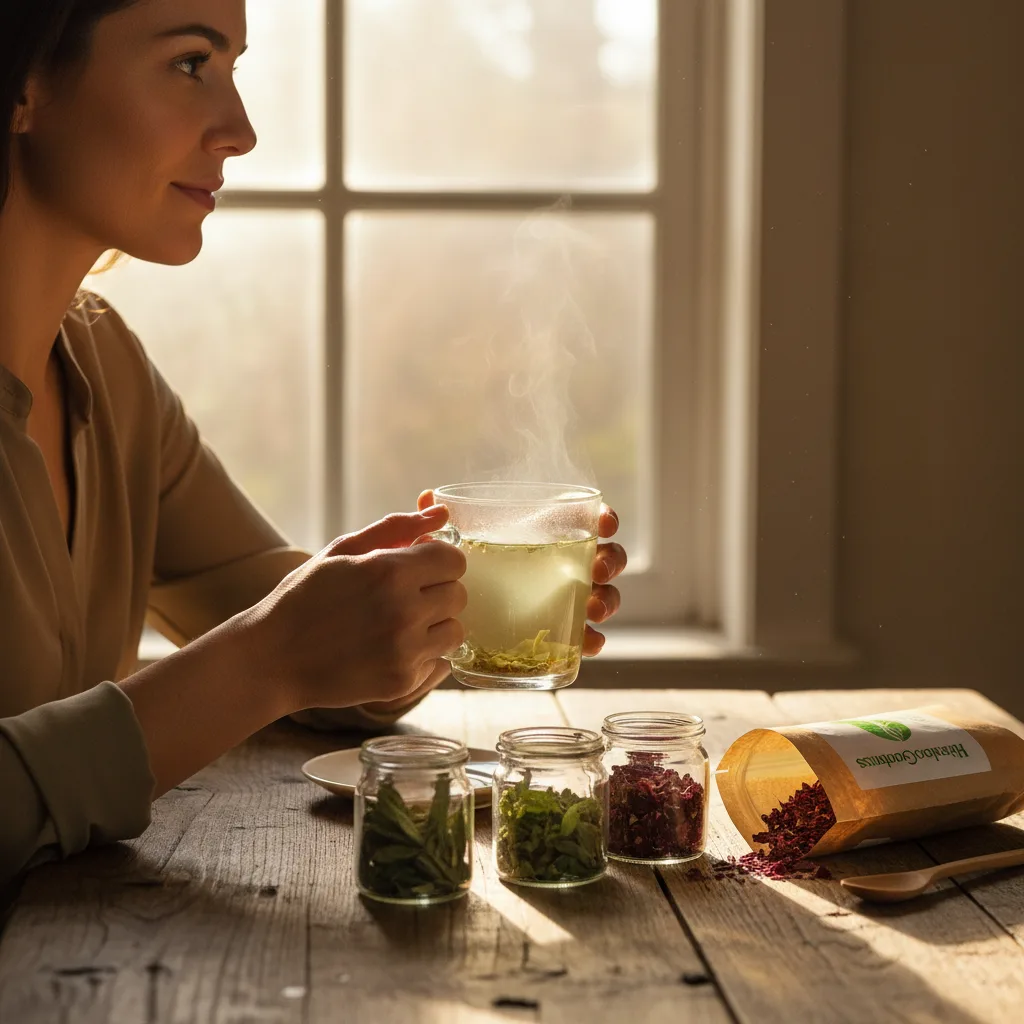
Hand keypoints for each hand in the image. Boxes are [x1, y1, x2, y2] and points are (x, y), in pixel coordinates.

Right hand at [239, 507, 467, 712]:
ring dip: (435, 625)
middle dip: (437, 590)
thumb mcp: (342, 551)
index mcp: (389, 572)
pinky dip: (424, 655)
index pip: (453, 559)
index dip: (438, 560)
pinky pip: (440, 663)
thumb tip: (441, 512)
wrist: (271, 659)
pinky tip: (393, 649)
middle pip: (458, 594)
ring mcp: (404, 651)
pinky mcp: (401, 682)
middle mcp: (403, 611)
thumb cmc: (305, 597)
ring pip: (455, 630)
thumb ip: (396, 528)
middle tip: (405, 596)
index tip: (420, 566)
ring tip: (401, 624)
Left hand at [416, 490, 625, 656]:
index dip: (604, 518)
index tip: (604, 524)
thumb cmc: (459, 568)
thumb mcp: (446, 545)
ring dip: (607, 601)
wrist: (447, 618)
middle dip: (610, 562)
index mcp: (546, 534)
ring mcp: (565, 600)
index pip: (587, 519)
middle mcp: (564, 565)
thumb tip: (426, 499)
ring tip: (593, 609)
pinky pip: (584, 637)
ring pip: (603, 596)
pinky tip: (588, 643)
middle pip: (604, 558)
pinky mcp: (559, 634)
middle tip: (596, 570)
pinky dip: (592, 639)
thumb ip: (437, 522)